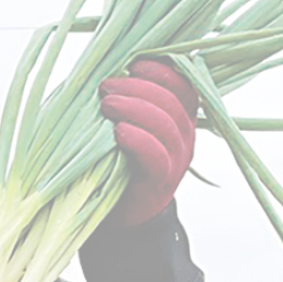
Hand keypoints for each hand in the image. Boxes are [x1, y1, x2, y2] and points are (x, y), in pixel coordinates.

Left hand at [101, 57, 195, 230]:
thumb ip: (117, 99)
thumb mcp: (114, 123)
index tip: (131, 64)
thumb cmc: (108, 161)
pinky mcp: (162, 181)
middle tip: (106, 86)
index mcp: (176, 115)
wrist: (114, 217)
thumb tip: (98, 65)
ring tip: (107, 103)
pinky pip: (158, 156)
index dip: (161, 70)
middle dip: (139, 86)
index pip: (183, 83)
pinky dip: (139, 139)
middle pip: (174, 99)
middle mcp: (183, 134)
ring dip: (136, 107)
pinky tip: (118, 132)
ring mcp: (177, 158)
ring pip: (168, 124)